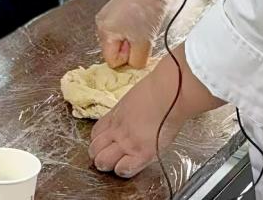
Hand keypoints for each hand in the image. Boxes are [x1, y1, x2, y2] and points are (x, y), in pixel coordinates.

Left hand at [90, 45, 222, 178]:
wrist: (168, 93)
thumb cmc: (157, 91)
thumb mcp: (132, 101)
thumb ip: (125, 114)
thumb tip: (128, 120)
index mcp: (114, 117)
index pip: (95, 134)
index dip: (98, 141)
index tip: (105, 143)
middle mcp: (116, 130)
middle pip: (94, 149)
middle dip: (98, 154)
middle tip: (108, 156)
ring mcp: (127, 142)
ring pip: (103, 161)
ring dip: (108, 164)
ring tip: (118, 163)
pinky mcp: (142, 152)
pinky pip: (124, 169)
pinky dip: (123, 170)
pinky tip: (129, 165)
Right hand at [97, 0, 173, 68]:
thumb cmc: (148, 12)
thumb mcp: (144, 43)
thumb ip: (136, 60)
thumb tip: (132, 65)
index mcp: (104, 33)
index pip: (112, 61)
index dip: (127, 58)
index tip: (138, 44)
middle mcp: (101, 24)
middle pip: (113, 49)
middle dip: (128, 47)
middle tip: (141, 34)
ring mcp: (106, 14)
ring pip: (118, 39)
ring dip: (130, 37)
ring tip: (141, 25)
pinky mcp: (114, 7)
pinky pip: (120, 27)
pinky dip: (130, 27)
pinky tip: (139, 18)